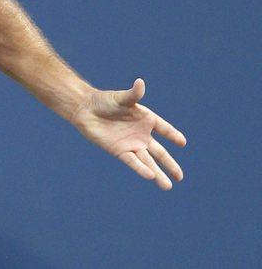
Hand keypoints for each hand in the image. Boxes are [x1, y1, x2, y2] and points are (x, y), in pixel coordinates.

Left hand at [69, 78, 186, 189]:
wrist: (85, 109)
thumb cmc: (104, 101)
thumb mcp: (121, 97)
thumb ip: (133, 94)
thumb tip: (140, 82)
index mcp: (146, 119)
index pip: (164, 128)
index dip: (172, 134)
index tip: (182, 142)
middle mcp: (141, 134)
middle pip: (159, 152)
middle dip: (170, 164)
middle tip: (180, 177)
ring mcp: (131, 144)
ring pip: (148, 161)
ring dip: (158, 173)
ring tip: (168, 186)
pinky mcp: (119, 151)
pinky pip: (132, 162)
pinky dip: (141, 169)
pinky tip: (150, 177)